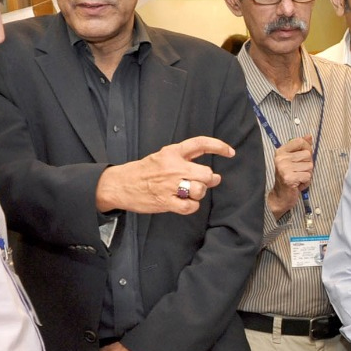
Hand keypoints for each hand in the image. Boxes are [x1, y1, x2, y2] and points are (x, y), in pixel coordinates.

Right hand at [96, 136, 233, 214]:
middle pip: (205, 173)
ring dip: (199, 193)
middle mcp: (173, 167)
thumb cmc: (143, 171)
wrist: (120, 184)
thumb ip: (185, 157)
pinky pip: (190, 206)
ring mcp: (169, 186)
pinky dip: (191, 206)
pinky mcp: (166, 202)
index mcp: (172, 152)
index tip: (230, 152)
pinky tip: (185, 203)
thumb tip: (210, 165)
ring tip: (190, 192)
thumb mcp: (163, 155)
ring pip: (200, 190)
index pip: (200, 144)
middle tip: (206, 181)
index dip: (219, 146)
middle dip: (209, 179)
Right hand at [266, 135, 312, 218]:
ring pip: (309, 166)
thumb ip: (301, 147)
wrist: (281, 196)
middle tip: (299, 171)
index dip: (307, 148)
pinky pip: (308, 176)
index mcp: (281, 151)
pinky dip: (306, 181)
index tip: (303, 157)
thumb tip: (309, 135)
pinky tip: (298, 184)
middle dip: (308, 164)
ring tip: (298, 177)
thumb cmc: (289, 176)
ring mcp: (284, 168)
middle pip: (308, 154)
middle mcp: (281, 158)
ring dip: (307, 174)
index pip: (300, 142)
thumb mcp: (293, 159)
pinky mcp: (289, 178)